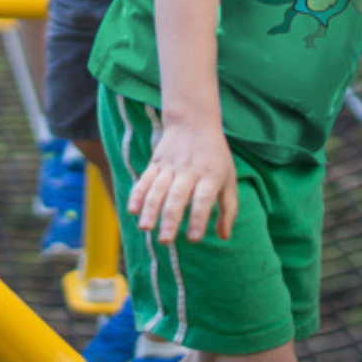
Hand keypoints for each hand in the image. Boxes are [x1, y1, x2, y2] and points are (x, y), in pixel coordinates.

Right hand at [127, 124, 237, 243]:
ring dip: (150, 209)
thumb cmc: (215, 156)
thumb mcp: (229, 178)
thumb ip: (229, 208)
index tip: (193, 239)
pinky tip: (132, 209)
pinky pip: (145, 179)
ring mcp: (170, 166)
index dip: (198, 218)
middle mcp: (189, 171)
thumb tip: (224, 236)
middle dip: (170, 218)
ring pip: (158, 189)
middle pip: (177, 196)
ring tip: (145, 228)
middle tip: (166, 240)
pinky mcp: (156, 162)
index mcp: (210, 175)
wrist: (193, 121)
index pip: (203, 199)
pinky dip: (138, 194)